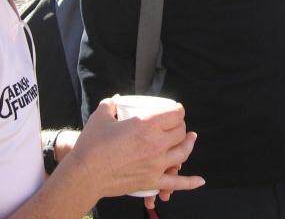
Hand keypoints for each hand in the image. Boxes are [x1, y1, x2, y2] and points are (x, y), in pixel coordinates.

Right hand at [63, 99, 203, 200]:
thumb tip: (114, 100)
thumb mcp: (101, 116)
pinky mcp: (152, 181)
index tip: (175, 109)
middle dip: (181, 125)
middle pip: (181, 132)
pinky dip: (190, 182)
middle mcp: (156, 143)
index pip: (175, 114)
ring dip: (188, 144)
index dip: (178, 110)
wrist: (84, 175)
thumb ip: (110, 105)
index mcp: (147, 124)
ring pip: (183, 153)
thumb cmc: (92, 145)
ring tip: (190, 139)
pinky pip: (176, 183)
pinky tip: (200, 180)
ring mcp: (156, 164)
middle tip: (175, 124)